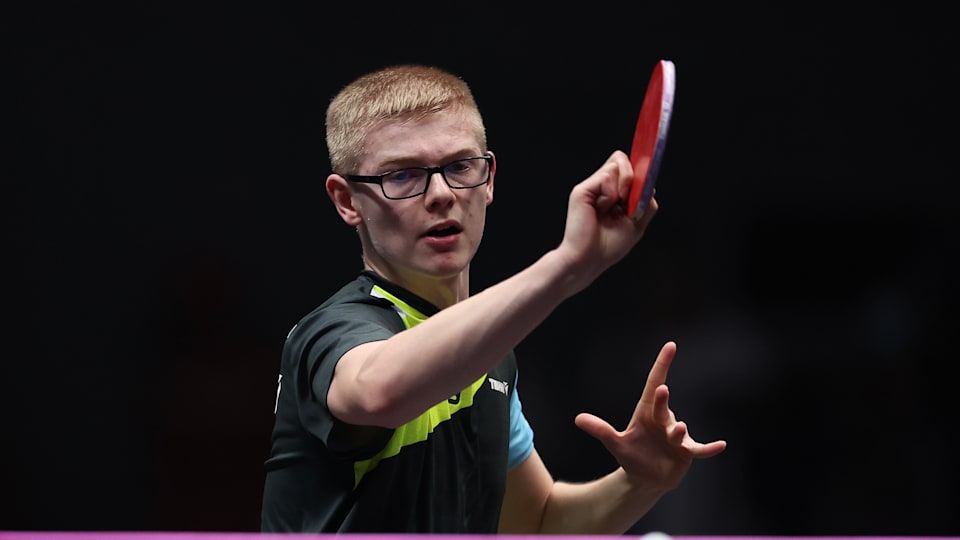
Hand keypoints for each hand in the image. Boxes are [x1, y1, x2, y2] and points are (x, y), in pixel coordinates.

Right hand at [557, 150, 657, 292]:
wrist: (588, 260)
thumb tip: (649, 184)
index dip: (638, 171)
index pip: (627, 167)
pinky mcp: (582, 190)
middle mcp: (601, 187)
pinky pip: (607, 176)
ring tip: (613, 208)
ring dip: (623, 187)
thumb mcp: (636, 223)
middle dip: (633, 175)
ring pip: (616, 164)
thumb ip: (646, 203)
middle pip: (621, 159)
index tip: (644, 184)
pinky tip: (602, 209)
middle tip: (629, 199)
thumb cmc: (609, 246)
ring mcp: (591, 187)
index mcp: (612, 194)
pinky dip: (611, 194)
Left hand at [573, 341, 725, 491]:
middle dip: (662, 400)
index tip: (670, 346)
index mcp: (647, 412)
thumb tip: (577, 419)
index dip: (661, 365)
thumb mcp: (615, 444)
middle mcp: (664, 420)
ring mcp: (677, 435)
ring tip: (676, 430)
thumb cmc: (632, 455)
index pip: (654, 383)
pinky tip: (721, 445)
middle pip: (663, 407)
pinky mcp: (686, 452)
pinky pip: (699, 449)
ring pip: (678, 430)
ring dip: (678, 431)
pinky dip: (709, 448)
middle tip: (662, 389)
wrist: (646, 477)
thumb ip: (600, 430)